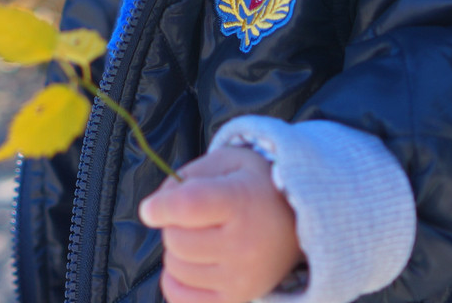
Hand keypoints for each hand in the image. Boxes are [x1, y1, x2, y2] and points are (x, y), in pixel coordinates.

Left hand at [139, 145, 302, 302]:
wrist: (301, 222)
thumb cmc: (256, 186)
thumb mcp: (228, 162)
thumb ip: (186, 177)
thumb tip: (153, 209)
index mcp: (242, 201)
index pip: (189, 207)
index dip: (161, 208)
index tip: (150, 209)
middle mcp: (244, 244)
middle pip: (175, 240)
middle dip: (172, 225)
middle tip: (192, 218)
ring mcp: (241, 277)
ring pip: (175, 269)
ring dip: (176, 252)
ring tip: (198, 238)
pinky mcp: (236, 299)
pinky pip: (181, 298)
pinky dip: (175, 281)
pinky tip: (190, 264)